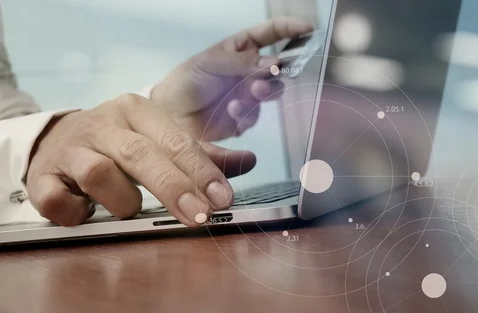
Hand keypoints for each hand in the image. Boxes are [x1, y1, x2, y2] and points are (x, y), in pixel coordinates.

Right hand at [26, 94, 255, 226]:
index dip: (201, 171)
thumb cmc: (122, 145)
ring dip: (122, 202)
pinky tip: (86, 214)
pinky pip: (55, 200)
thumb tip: (249, 160)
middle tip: (200, 217)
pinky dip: (74, 212)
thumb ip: (204, 155)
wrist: (58, 140)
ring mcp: (71, 149)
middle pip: (141, 155)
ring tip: (129, 209)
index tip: (223, 199)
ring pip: (99, 175)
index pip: (176, 141)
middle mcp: (105, 125)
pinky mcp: (42, 176)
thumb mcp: (161, 140)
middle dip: (174, 188)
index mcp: (138, 112)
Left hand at [151, 18, 312, 141]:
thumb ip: (241, 63)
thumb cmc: (186, 80)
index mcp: (242, 48)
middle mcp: (249, 71)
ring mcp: (248, 95)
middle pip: (278, 68)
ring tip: (250, 94)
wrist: (169, 113)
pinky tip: (231, 110)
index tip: (308, 30)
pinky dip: (246, 112)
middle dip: (277, 72)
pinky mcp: (244, 118)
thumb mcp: (210, 63)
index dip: (290, 29)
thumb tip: (272, 62)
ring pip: (271, 93)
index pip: (271, 33)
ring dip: (264, 93)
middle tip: (268, 76)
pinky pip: (255, 115)